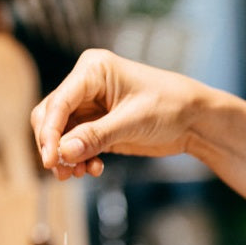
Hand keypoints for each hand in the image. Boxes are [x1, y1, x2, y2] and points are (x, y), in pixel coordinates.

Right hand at [30, 49, 209, 179]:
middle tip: (62, 171)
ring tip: (77, 174)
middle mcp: (87, 85)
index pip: (59, 102)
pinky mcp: (101, 126)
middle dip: (54, 145)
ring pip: (64, 134)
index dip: (50, 132)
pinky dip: (81, 158)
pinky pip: (80, 144)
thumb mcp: (133, 122)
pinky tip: (93, 169)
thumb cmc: (170, 106)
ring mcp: (92, 106)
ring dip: (67, 155)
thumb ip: (97, 137)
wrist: (195, 119)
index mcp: (93, 70)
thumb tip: (64, 152)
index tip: (50, 159)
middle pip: (53, 117)